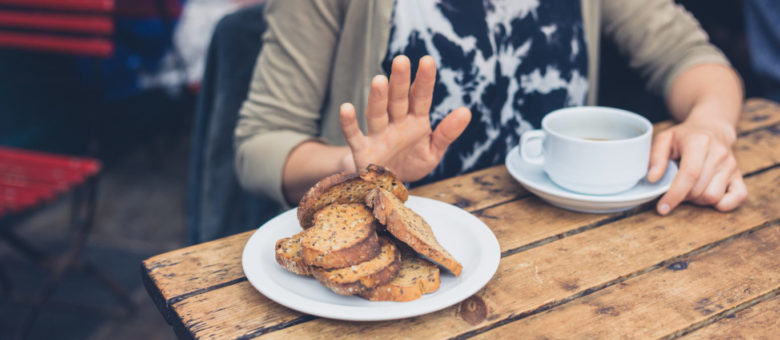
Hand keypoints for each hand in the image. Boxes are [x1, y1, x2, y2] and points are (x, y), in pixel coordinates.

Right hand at [339, 55, 470, 180]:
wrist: (388, 186)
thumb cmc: (411, 163)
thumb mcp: (433, 151)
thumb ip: (447, 133)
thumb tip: (466, 111)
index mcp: (415, 121)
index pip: (420, 97)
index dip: (424, 80)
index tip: (427, 60)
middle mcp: (395, 124)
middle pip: (397, 100)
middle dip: (399, 81)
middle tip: (401, 60)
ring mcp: (378, 135)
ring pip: (377, 113)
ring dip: (378, 98)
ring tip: (379, 80)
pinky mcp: (362, 151)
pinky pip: (354, 135)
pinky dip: (349, 123)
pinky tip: (346, 108)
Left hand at [647, 114, 746, 214]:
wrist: (712, 128)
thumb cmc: (684, 137)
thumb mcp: (664, 139)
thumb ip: (656, 157)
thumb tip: (653, 179)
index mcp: (700, 142)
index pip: (690, 174)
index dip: (675, 194)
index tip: (662, 208)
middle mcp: (719, 153)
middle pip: (700, 190)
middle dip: (683, 196)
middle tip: (675, 188)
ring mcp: (732, 165)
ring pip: (713, 197)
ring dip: (698, 200)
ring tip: (689, 188)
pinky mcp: (739, 175)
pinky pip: (739, 197)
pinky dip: (723, 204)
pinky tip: (708, 197)